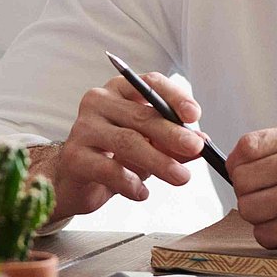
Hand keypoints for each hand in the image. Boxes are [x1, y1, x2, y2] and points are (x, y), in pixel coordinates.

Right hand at [35, 72, 207, 219]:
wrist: (75, 182)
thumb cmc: (114, 157)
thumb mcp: (149, 147)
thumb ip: (172, 143)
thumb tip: (203, 142)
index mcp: (119, 91)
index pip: (149, 83)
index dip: (174, 96)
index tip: (194, 115)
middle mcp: (98, 102)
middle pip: (141, 115)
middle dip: (172, 134)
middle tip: (196, 148)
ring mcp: (83, 128)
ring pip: (127, 142)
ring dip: (159, 161)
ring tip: (180, 177)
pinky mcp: (74, 156)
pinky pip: (108, 169)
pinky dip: (130, 183)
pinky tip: (143, 193)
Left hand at [226, 122, 276, 257]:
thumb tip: (238, 163)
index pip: (246, 146)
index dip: (238, 165)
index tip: (245, 175)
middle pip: (241, 179)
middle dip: (249, 194)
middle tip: (269, 200)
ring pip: (247, 208)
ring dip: (260, 218)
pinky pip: (263, 234)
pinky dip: (273, 238)